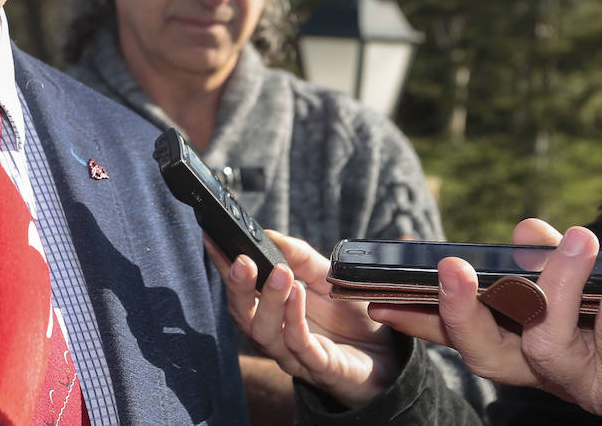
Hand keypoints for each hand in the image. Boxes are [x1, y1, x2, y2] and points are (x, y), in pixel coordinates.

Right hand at [207, 231, 400, 407]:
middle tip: (243, 260)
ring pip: (265, 333)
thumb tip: (269, 234)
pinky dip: (294, 319)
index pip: (240, 285)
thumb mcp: (328, 277)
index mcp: (272, 309)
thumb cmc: (352, 317)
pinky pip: (300, 346)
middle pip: (243, 314)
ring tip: (279, 272)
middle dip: (238, 286)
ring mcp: (295, 353)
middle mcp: (275, 333)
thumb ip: (300, 257)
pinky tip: (298, 294)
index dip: (222, 263)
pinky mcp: (320, 368)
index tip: (212, 238)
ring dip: (269, 301)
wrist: (389, 355)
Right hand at [369, 219, 601, 425]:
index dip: (424, 319)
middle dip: (461, 313)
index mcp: (539, 351)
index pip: (470, 337)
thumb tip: (524, 233)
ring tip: (572, 238)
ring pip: (545, 344)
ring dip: (551, 287)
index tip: (378, 297)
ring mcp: (595, 385)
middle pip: (488, 356)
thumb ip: (562, 265)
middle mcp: (557, 375)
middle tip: (449, 268)